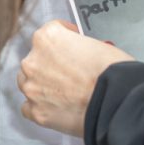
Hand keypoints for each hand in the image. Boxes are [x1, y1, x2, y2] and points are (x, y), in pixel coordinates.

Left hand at [17, 20, 133, 136]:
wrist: (114, 100)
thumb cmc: (111, 72)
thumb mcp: (97, 44)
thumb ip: (78, 46)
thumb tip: (78, 56)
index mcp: (47, 38)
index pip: (49, 32)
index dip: (64, 38)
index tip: (71, 45)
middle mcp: (33, 61)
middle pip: (35, 59)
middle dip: (50, 65)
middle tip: (70, 73)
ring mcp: (31, 88)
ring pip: (29, 83)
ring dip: (42, 85)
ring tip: (65, 92)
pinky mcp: (36, 112)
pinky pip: (30, 107)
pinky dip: (42, 107)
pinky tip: (58, 107)